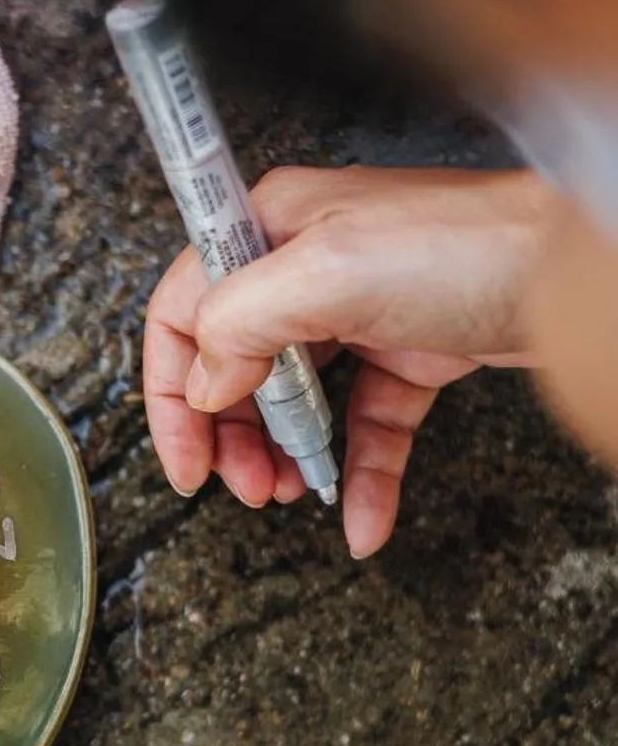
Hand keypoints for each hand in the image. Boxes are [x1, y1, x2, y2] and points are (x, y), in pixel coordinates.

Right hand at [143, 165, 553, 555]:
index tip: (186, 461)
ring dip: (287, 458)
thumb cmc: (464, 245)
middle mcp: (306, 266)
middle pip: (235, 367)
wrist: (573, 270)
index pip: (183, 312)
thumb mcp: (324, 272)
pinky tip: (360, 518)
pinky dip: (361, 475)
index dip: (172, 393)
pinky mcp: (411, 353)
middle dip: (232, 437)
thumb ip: (238, 323)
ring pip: (298, 401)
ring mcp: (360, 311)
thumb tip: (205, 382)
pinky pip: (368, 426)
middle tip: (246, 486)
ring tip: (290, 493)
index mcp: (269, 228)